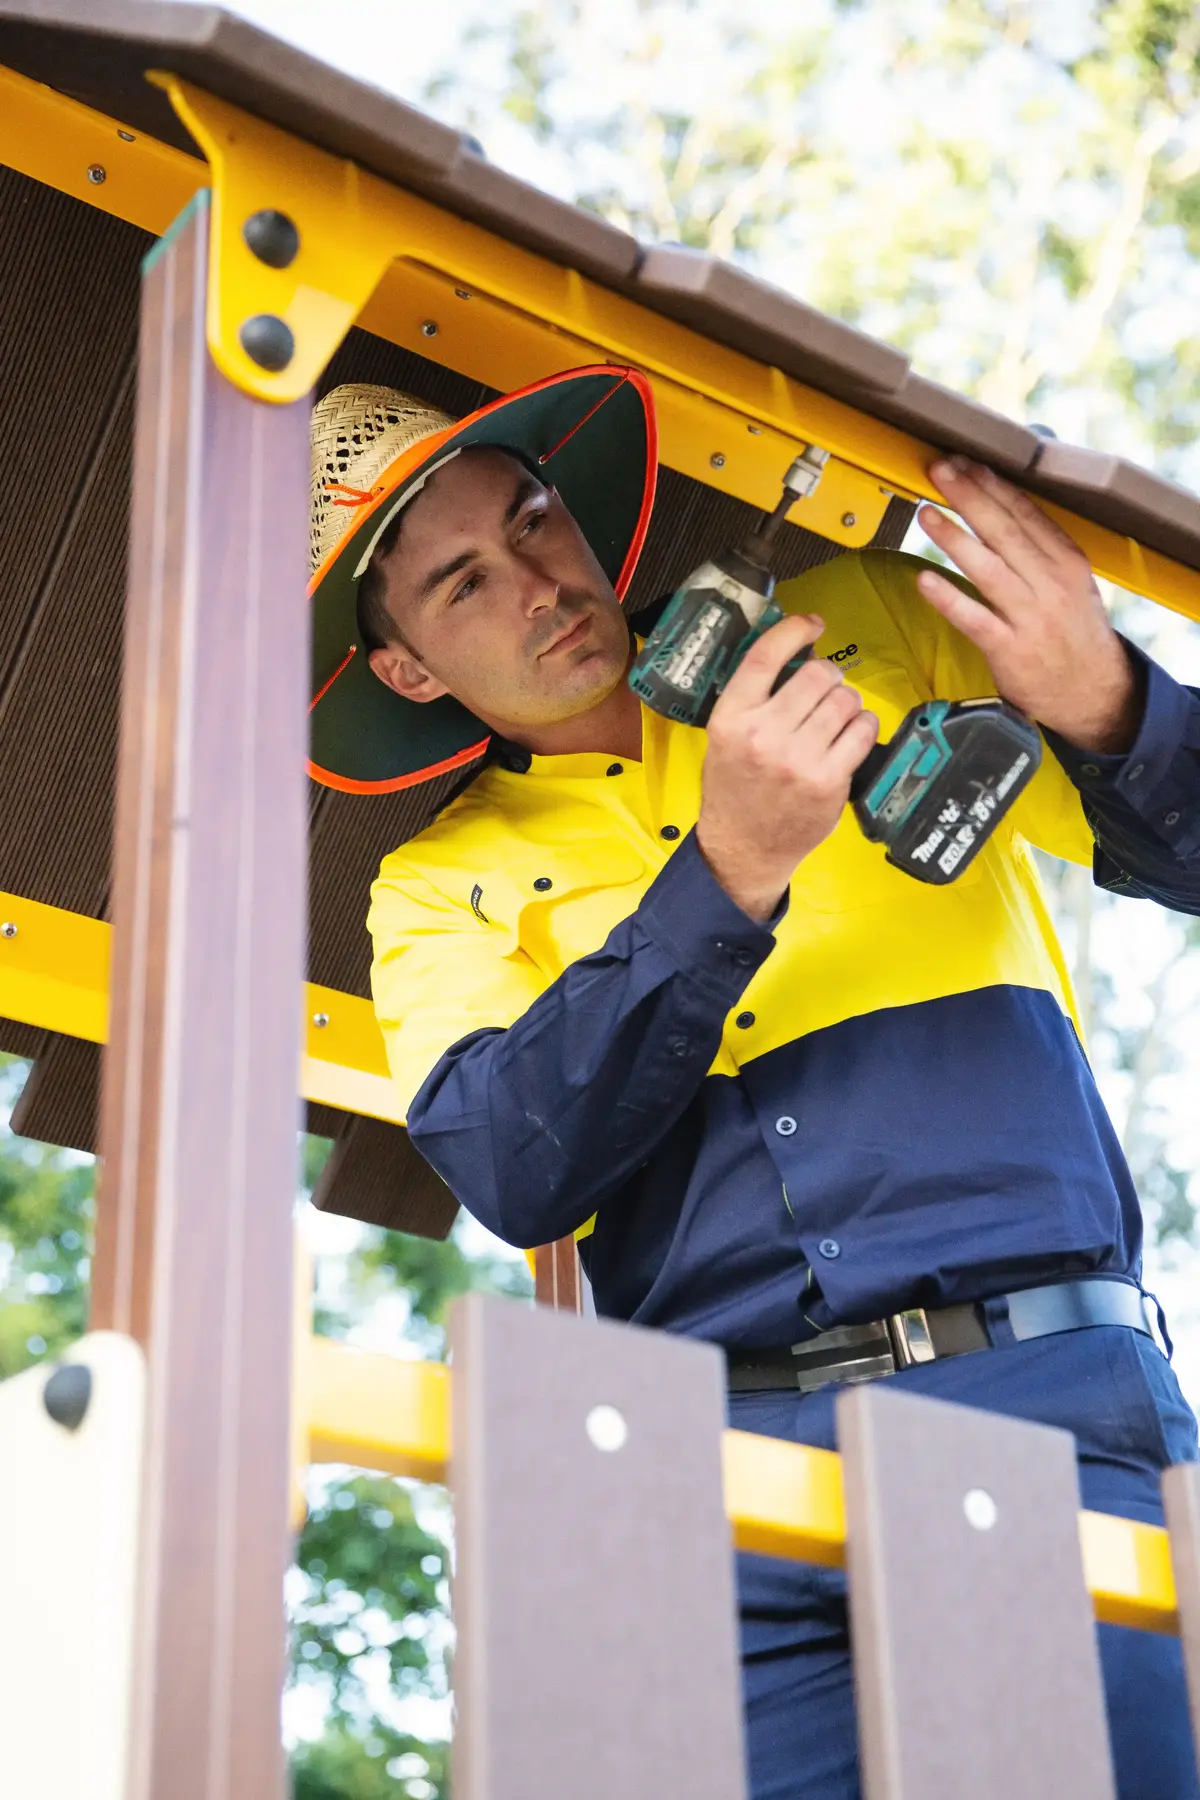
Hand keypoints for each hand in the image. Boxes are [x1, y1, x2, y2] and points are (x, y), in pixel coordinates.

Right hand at [696, 613, 878, 921]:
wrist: (743, 846)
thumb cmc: (735, 786)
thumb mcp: (726, 736)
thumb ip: (755, 698)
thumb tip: (800, 655)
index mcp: (731, 717)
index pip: (766, 656)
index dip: (794, 630)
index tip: (813, 624)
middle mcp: (763, 733)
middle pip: (816, 675)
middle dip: (827, 676)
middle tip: (825, 689)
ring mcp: (798, 759)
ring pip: (844, 700)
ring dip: (847, 702)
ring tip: (837, 717)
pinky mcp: (827, 781)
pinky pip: (862, 732)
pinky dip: (864, 726)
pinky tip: (852, 734)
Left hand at [915, 458, 1141, 754]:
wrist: (1094, 692)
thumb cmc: (1073, 631)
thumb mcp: (1072, 582)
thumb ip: (1041, 547)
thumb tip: (1002, 505)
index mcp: (1066, 561)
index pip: (1025, 513)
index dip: (992, 485)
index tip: (966, 462)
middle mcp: (1050, 584)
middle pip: (1004, 531)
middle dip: (970, 497)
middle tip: (940, 470)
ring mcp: (1029, 616)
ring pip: (987, 569)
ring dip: (954, 538)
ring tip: (926, 513)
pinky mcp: (1009, 649)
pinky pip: (973, 619)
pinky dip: (949, 600)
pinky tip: (924, 581)